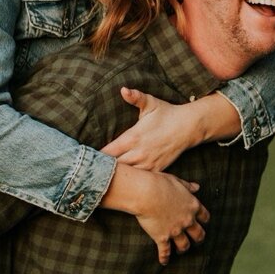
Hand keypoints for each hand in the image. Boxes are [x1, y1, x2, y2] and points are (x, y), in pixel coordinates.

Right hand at [101, 164, 209, 264]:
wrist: (146, 194)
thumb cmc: (160, 184)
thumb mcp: (177, 181)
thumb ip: (188, 186)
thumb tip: (197, 186)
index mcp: (192, 206)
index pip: (204, 216)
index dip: (204, 220)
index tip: (203, 222)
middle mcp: (187, 220)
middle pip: (198, 234)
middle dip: (198, 238)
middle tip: (197, 240)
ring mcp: (175, 231)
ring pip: (184, 245)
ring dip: (183, 248)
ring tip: (181, 250)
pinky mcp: (162, 238)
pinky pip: (165, 251)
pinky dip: (164, 258)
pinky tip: (164, 262)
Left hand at [103, 89, 238, 170]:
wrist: (188, 127)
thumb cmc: (167, 113)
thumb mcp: (151, 103)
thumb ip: (135, 97)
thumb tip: (123, 89)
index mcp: (133, 137)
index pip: (108, 152)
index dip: (96, 157)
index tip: (86, 159)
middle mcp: (139, 153)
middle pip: (114, 167)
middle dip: (103, 169)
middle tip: (90, 172)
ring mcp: (148, 163)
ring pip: (127, 176)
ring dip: (116, 177)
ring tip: (102, 180)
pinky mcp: (157, 170)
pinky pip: (141, 180)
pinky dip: (132, 182)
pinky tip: (123, 183)